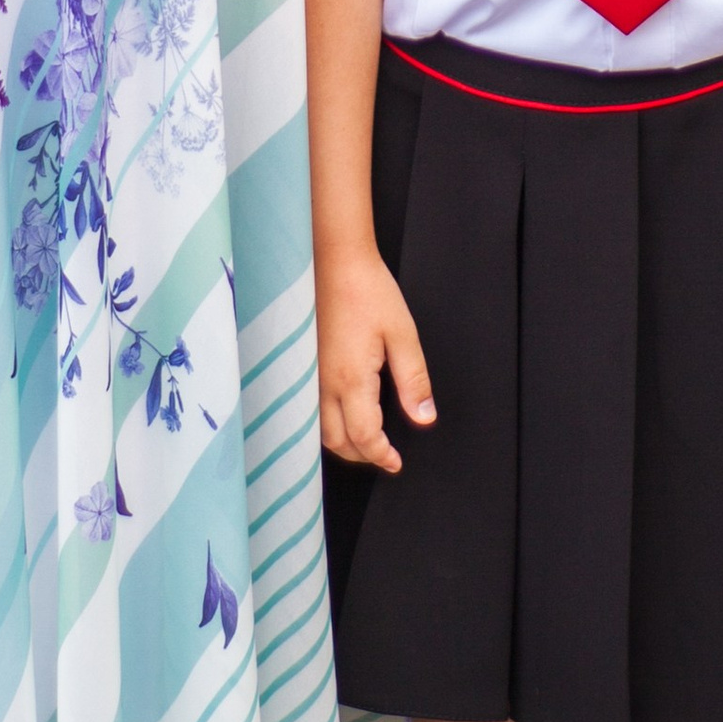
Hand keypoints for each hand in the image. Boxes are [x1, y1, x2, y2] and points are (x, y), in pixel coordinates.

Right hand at [316, 250, 434, 471]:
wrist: (332, 259)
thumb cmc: (367, 290)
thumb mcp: (402, 334)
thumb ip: (414, 380)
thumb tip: (424, 418)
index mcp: (351, 379)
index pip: (364, 437)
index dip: (381, 456)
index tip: (395, 462)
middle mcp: (322, 383)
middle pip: (336, 441)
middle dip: (361, 455)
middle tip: (383, 455)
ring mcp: (306, 374)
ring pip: (316, 428)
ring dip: (340, 442)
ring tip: (363, 440)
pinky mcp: (299, 364)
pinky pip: (306, 407)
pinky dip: (323, 422)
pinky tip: (337, 414)